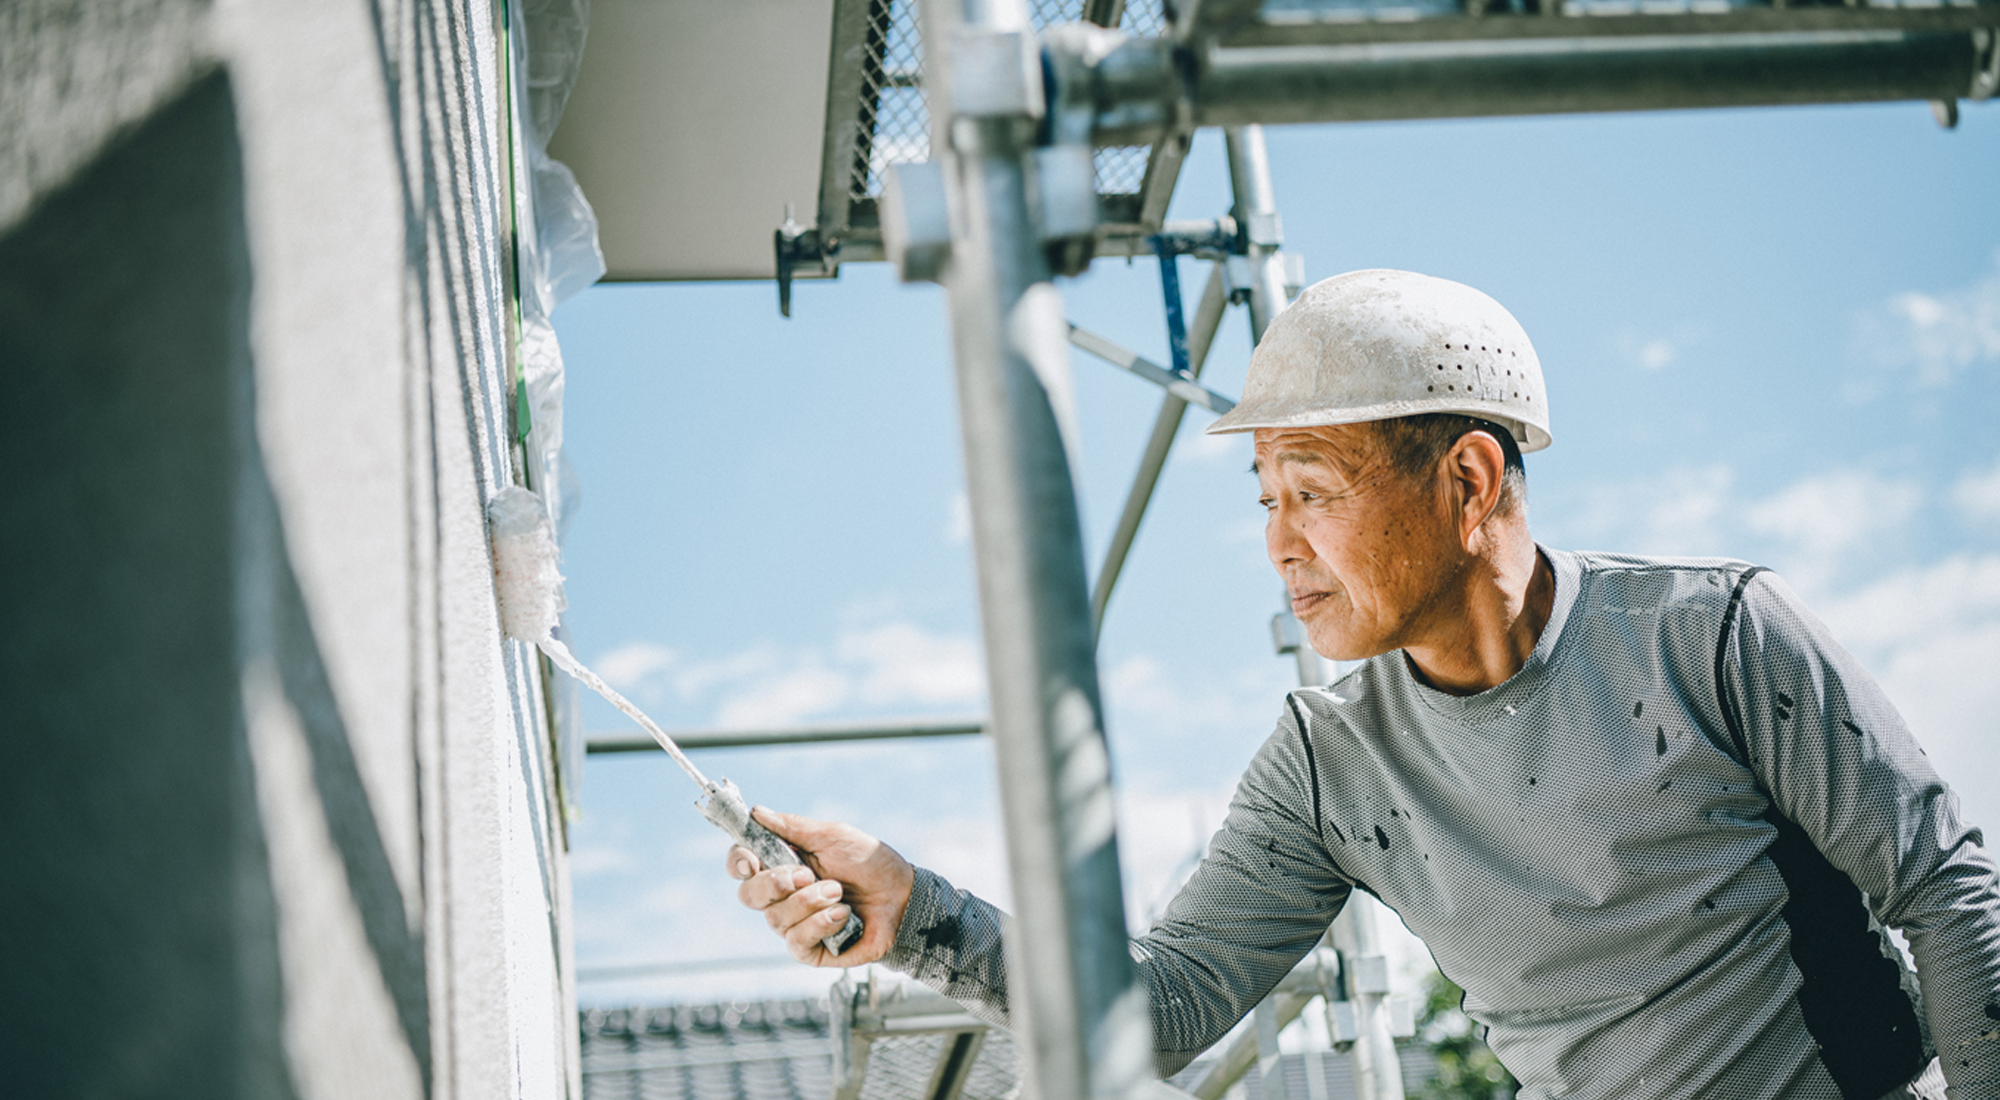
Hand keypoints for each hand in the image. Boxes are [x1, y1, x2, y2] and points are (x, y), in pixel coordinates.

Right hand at [727, 807, 914, 966]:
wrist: (902, 895)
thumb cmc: (868, 863)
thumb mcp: (833, 836)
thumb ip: (793, 827)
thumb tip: (756, 812)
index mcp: (782, 864)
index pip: (741, 865)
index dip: (737, 862)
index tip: (751, 860)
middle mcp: (781, 896)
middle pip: (748, 895)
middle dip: (774, 884)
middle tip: (806, 874)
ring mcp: (794, 924)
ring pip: (776, 919)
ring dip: (810, 902)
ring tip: (840, 892)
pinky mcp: (810, 949)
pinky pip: (797, 942)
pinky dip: (820, 924)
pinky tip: (843, 915)